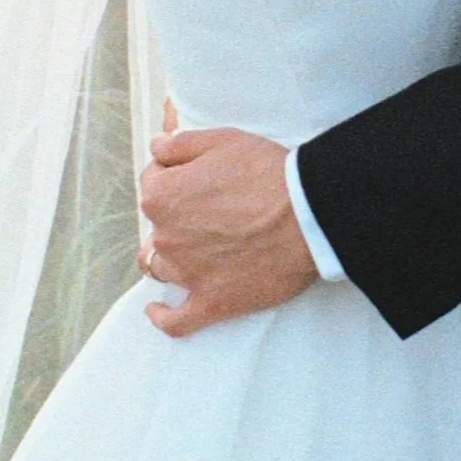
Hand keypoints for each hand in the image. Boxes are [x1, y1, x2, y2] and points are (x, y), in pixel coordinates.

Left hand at [138, 127, 317, 336]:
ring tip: (190, 252)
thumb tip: (156, 147)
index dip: (174, 177)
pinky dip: (164, 317)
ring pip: (162, 268)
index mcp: (163, 196)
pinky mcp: (212, 302)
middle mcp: (166, 236)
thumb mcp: (222, 140)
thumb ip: (180, 144)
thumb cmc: (268, 174)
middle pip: (158, 227)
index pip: (152, 183)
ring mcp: (187, 273)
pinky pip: (176, 320)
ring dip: (171, 259)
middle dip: (176, 217)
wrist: (308, 215)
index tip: (196, 178)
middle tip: (209, 211)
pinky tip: (158, 311)